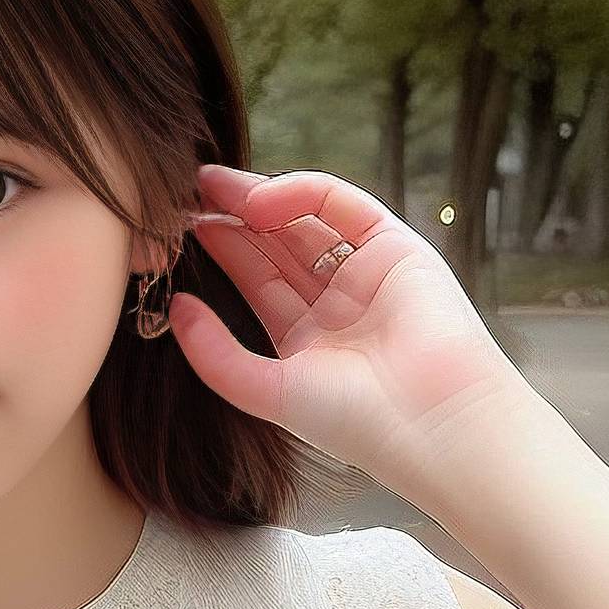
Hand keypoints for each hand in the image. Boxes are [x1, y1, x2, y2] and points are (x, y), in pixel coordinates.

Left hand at [169, 162, 539, 504]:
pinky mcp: (397, 246)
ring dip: (257, 199)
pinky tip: (257, 200)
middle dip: (232, 217)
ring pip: (304, 221)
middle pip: (277, 245)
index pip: (257, 282)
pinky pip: (340, 205)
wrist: (431, 422)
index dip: (220, 253)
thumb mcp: (268, 391)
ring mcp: (368, 273)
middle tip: (184, 191)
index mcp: (309, 341)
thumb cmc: (356, 421)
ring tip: (209, 185)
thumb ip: (216, 356)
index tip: (176, 230)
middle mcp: (338, 305)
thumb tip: (177, 308)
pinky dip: (299, 193)